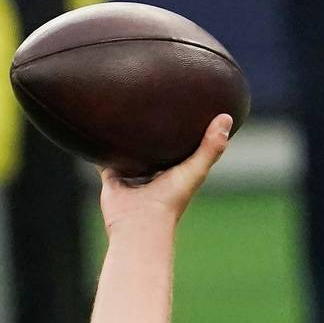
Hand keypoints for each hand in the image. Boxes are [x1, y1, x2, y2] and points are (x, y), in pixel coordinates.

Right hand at [98, 113, 231, 235]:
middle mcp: (156, 172)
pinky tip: (96, 126)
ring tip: (126, 108)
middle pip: (156, 146)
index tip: (190, 106)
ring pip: (130, 150)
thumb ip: (211, 147)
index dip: (188, 129)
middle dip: (155, 129)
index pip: (185, 145)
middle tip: (154, 100)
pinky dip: (101, 146)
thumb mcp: (195, 170)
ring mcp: (134, 174)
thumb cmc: (170, 200)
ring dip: (128, 136)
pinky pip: (104, 157)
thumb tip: (226, 117)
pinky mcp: (113, 176)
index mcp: (178, 171)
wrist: (138, 222)